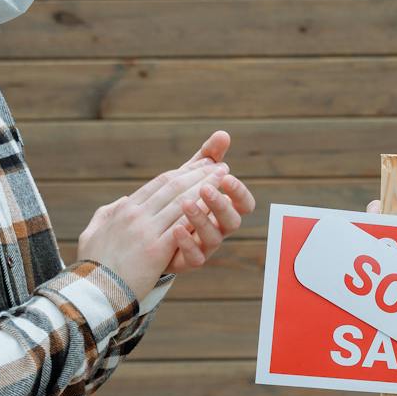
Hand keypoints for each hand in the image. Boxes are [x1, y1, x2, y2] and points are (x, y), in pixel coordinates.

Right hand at [78, 163, 221, 297]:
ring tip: (223, 178)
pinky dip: (200, 213)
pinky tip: (215, 206)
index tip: (200, 165)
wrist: (91, 292)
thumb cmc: (92, 265)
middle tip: (220, 166)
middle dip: (200, 174)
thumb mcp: (93, 232)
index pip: (158, 184)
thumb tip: (122, 202)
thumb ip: (108, 214)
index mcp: (123, 210)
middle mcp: (134, 215)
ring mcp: (145, 231)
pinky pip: (182, 226)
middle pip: (173, 187)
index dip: (182, 173)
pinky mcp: (155, 250)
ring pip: (181, 202)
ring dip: (206, 187)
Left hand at [163, 132, 255, 274]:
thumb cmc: (179, 200)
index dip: (239, 192)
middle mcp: (219, 228)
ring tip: (185, 204)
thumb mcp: (191, 176)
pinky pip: (195, 258)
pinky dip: (187, 243)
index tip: (226, 177)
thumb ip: (208, 157)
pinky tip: (175, 228)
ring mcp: (205, 246)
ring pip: (214, 239)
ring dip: (202, 220)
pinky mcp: (188, 260)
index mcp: (224, 209)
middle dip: (221, 204)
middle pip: (233, 221)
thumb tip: (223, 134)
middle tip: (206, 188)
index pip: (244, 203)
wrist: (152, 233)